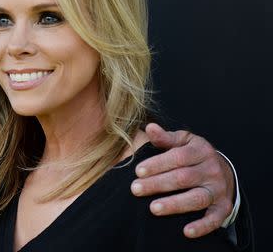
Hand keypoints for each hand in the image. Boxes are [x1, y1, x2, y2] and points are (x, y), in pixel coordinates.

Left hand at [130, 123, 234, 237]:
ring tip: (153, 208)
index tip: (137, 171)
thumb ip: (165, 137)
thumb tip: (149, 127)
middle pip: (183, 178)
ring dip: (174, 204)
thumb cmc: (193, 154)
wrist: (223, 170)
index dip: (157, 164)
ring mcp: (218, 189)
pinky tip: (186, 232)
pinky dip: (202, 226)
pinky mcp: (224, 207)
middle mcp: (211, 169)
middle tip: (135, 189)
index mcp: (200, 150)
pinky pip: (215, 218)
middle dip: (158, 184)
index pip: (177, 157)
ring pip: (196, 198)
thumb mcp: (182, 141)